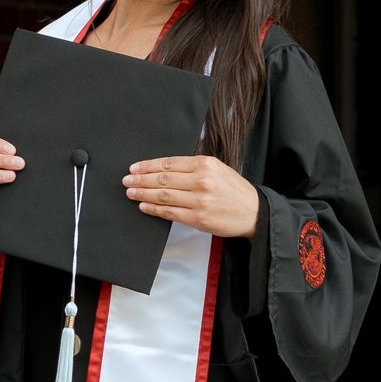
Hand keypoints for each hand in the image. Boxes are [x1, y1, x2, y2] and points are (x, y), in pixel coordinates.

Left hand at [124, 155, 260, 238]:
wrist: (254, 212)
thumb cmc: (234, 190)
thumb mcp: (218, 168)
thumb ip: (193, 167)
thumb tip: (164, 169)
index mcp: (205, 164)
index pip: (169, 163)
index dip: (148, 166)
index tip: (134, 168)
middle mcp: (201, 180)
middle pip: (163, 179)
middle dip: (141, 180)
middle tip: (127, 180)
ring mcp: (199, 200)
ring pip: (163, 196)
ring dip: (143, 194)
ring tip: (131, 193)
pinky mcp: (198, 218)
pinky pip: (170, 213)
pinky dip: (154, 209)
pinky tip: (144, 206)